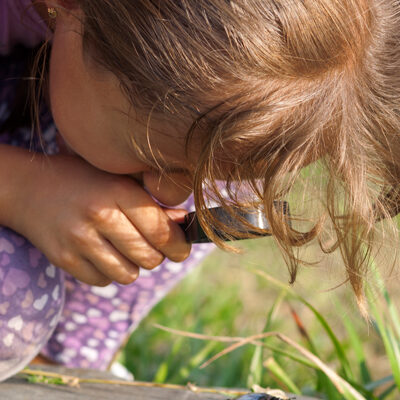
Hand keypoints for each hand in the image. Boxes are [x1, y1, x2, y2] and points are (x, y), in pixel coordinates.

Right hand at [11, 154, 190, 285]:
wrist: (28, 187)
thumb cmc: (84, 181)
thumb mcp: (120, 179)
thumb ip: (154, 201)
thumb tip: (184, 222)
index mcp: (118, 191)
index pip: (161, 232)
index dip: (179, 245)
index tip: (182, 249)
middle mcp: (99, 216)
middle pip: (149, 258)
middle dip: (157, 256)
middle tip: (151, 245)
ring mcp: (79, 240)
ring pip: (129, 275)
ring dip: (133, 265)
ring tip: (124, 247)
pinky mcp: (64, 259)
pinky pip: (104, 281)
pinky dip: (109, 271)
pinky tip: (102, 252)